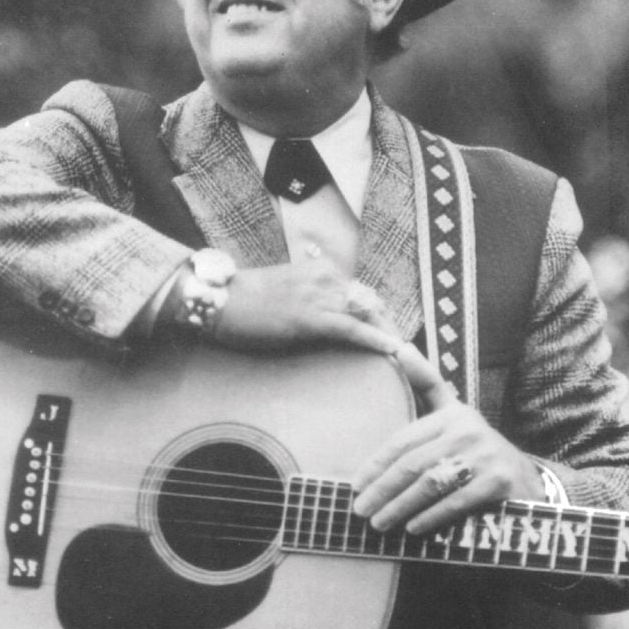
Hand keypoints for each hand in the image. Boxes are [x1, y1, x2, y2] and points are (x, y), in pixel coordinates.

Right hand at [212, 261, 402, 354]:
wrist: (221, 301)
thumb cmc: (247, 300)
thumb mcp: (286, 290)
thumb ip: (309, 296)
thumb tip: (326, 312)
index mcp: (322, 270)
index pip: (362, 293)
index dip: (379, 315)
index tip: (390, 333)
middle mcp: (326, 278)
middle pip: (371, 304)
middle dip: (389, 327)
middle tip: (405, 351)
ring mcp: (320, 296)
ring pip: (367, 315)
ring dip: (388, 336)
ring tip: (407, 358)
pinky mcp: (312, 317)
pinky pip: (352, 328)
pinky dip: (375, 340)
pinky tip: (392, 351)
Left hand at [351, 347, 543, 534]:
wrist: (528, 481)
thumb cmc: (477, 449)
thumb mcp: (455, 412)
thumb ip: (427, 383)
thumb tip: (399, 347)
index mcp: (451, 414)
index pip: (404, 440)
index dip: (377, 464)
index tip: (356, 485)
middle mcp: (467, 430)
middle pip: (413, 463)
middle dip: (383, 489)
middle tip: (361, 511)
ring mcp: (484, 455)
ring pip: (430, 483)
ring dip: (400, 506)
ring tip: (380, 523)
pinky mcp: (498, 481)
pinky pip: (455, 501)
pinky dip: (431, 516)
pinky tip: (413, 528)